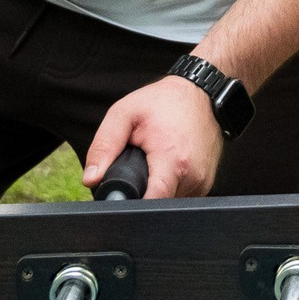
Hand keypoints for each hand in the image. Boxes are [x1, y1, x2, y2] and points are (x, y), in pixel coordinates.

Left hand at [85, 75, 223, 198]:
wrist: (200, 93)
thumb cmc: (163, 101)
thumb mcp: (124, 114)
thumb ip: (104, 146)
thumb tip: (91, 179)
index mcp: (172, 158)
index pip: (153, 202)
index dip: (132, 206)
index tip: (121, 199)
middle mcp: (192, 174)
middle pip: (158, 204)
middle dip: (141, 194)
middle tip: (135, 171)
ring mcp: (203, 181)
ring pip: (170, 202)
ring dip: (157, 191)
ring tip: (152, 166)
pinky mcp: (207, 182)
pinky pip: (183, 195)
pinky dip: (171, 187)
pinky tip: (166, 168)